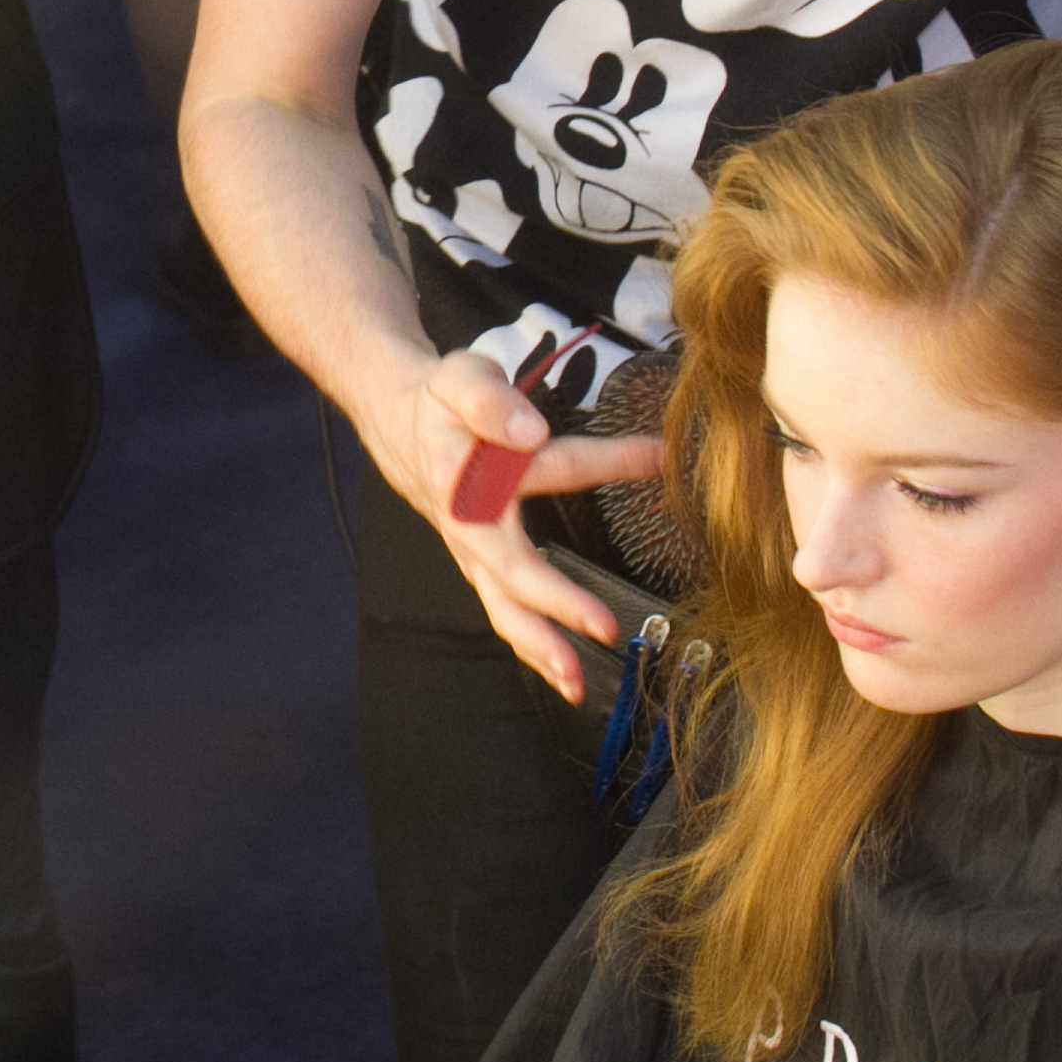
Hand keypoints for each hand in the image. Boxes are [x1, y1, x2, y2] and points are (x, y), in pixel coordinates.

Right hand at [347, 345, 663, 702]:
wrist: (401, 428)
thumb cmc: (440, 402)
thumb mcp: (460, 378)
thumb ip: (492, 401)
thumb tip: (530, 430)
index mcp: (472, 475)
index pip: (555, 465)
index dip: (610, 460)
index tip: (659, 456)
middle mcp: (471, 527)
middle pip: (514, 572)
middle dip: (559, 602)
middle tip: (604, 627)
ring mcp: (474, 557)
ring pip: (504, 610)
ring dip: (540, 647)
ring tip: (576, 683)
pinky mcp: (482, 570)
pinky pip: (506, 614)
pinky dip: (533, 648)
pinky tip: (564, 674)